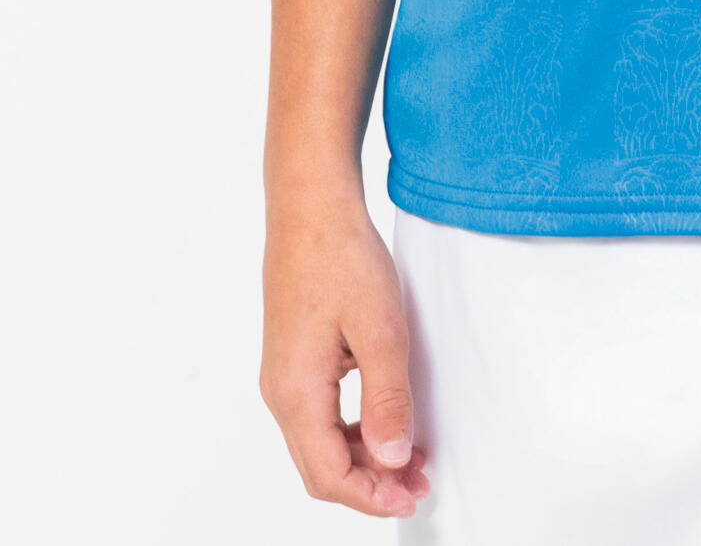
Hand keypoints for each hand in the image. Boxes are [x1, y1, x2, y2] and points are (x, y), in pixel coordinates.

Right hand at [261, 174, 431, 516]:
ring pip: (319, 442)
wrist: (311, 204)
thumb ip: (387, 399)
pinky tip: (383, 419)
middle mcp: (281, 391)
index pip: (329, 475)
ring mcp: (283, 374)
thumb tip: (392, 460)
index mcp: (296, 392)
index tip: (412, 493)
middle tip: (419, 481)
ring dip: (363, 456)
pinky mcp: (292, 357)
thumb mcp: (380, 329)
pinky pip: (318, 414)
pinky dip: (351, 429)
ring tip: (410, 454)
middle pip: (320, 467)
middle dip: (370, 484)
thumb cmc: (341, 256)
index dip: (372, 496)